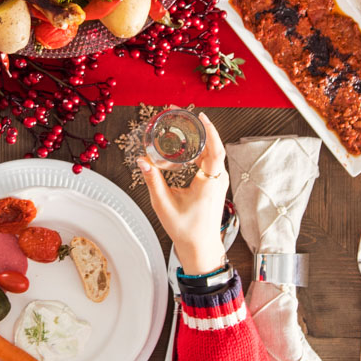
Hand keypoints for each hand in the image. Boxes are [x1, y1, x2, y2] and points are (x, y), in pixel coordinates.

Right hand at [137, 111, 229, 274]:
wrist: (200, 247)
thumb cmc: (186, 230)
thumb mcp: (164, 205)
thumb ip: (153, 181)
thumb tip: (142, 161)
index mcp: (209, 183)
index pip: (214, 150)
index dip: (209, 131)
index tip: (200, 116)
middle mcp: (217, 179)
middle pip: (212, 145)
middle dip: (197, 127)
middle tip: (180, 114)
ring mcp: (217, 181)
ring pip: (210, 152)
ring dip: (197, 137)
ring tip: (180, 124)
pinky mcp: (213, 183)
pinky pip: (208, 160)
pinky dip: (197, 149)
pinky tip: (185, 144)